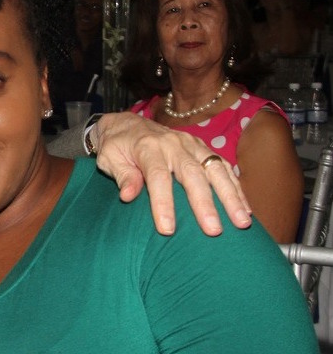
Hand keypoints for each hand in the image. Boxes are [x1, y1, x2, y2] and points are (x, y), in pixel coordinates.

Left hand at [91, 112, 251, 235]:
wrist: (126, 123)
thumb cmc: (116, 147)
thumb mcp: (109, 159)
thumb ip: (122, 176)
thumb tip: (127, 196)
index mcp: (147, 147)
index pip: (157, 177)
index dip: (163, 203)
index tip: (167, 229)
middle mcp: (173, 144)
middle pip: (192, 174)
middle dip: (204, 203)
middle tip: (213, 230)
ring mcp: (191, 144)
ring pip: (215, 169)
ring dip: (230, 196)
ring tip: (242, 222)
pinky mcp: (202, 148)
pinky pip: (222, 167)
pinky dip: (235, 187)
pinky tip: (245, 208)